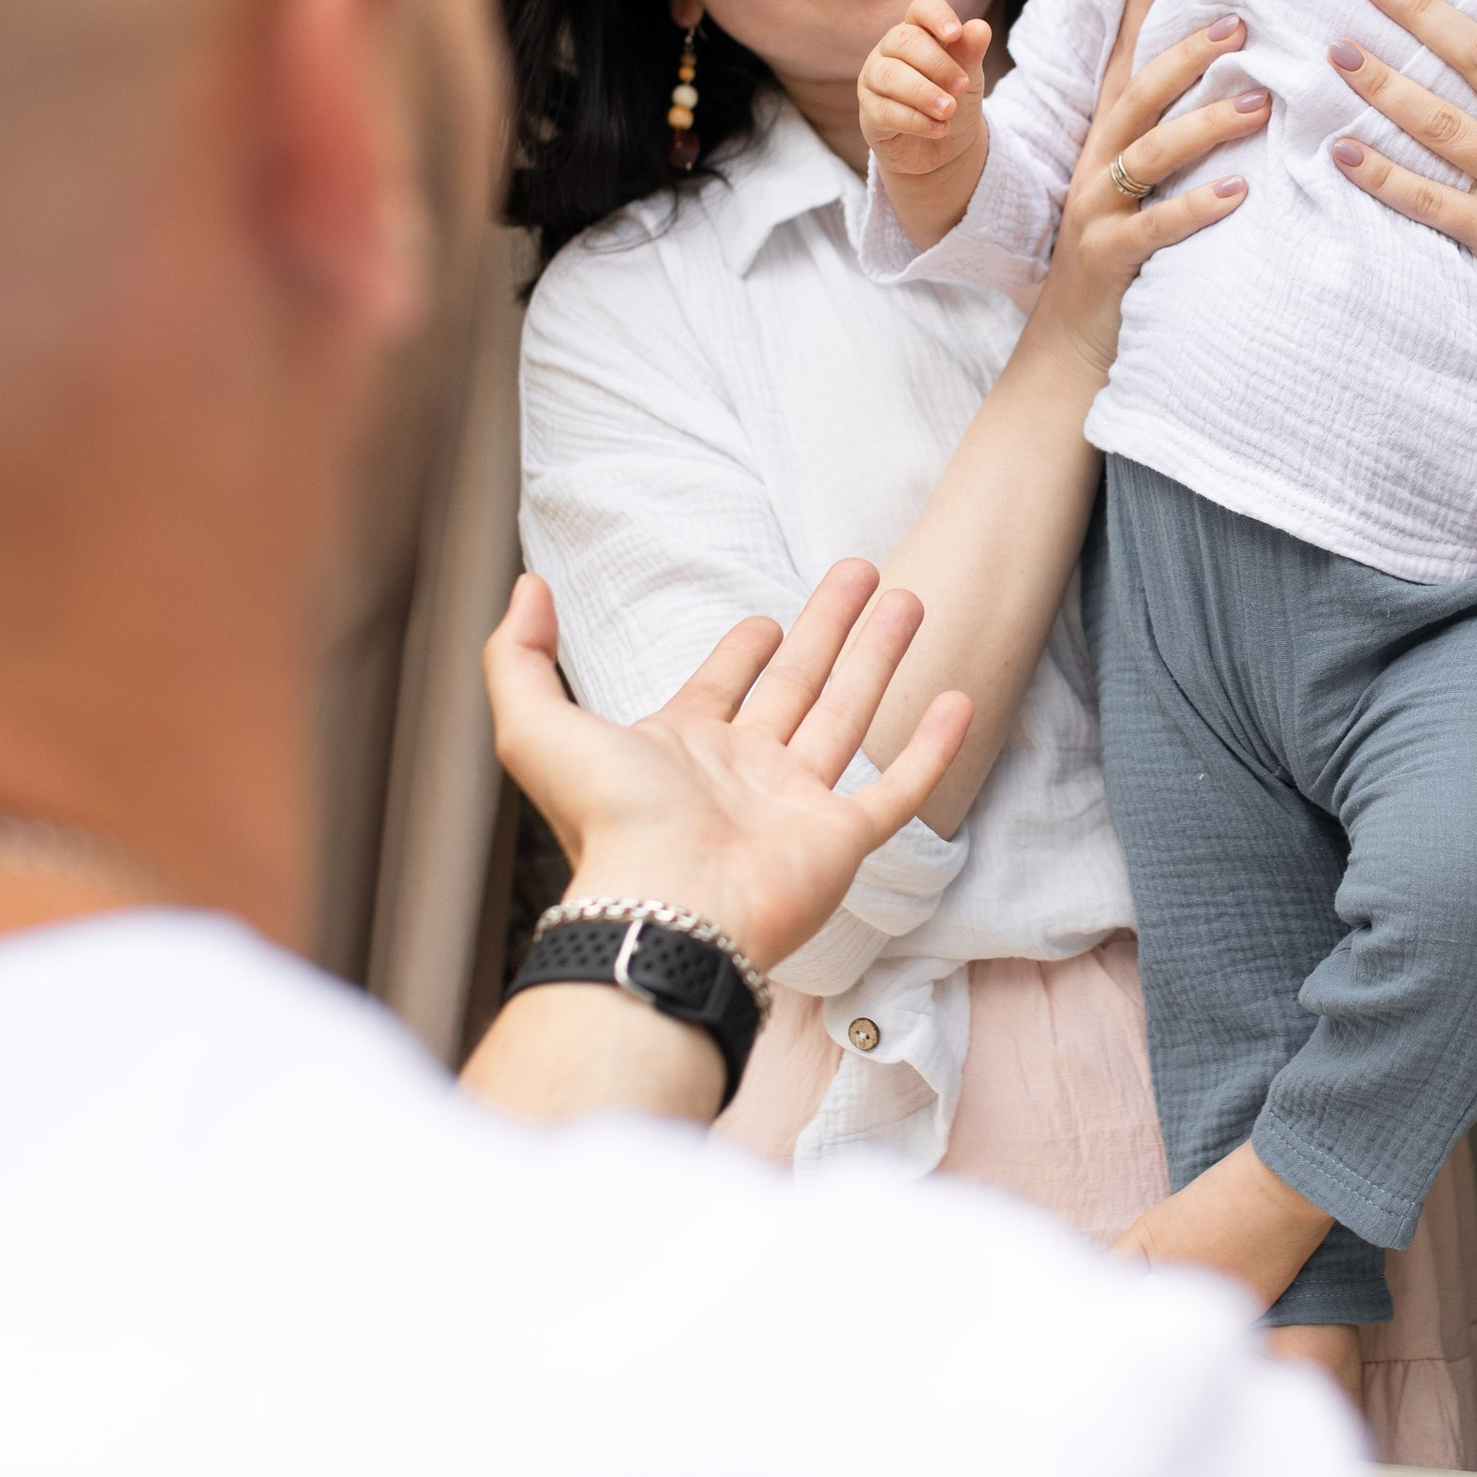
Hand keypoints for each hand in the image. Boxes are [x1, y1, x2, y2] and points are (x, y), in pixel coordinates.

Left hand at [480, 563, 971, 979]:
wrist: (667, 905)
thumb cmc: (607, 827)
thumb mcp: (535, 728)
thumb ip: (518, 656)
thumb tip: (528, 589)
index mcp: (682, 751)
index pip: (723, 689)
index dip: (743, 652)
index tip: (768, 619)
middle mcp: (744, 775)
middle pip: (798, 684)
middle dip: (830, 626)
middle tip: (861, 571)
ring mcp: (796, 808)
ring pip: (849, 716)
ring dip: (879, 657)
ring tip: (909, 598)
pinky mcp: (841, 841)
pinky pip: (897, 790)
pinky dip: (931, 748)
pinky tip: (958, 701)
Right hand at [859, 0, 993, 226]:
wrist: (944, 149)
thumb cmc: (953, 101)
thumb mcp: (968, 77)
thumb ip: (971, 53)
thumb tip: (979, 27)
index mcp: (918, 31)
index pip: (921, 8)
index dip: (937, 16)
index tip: (954, 34)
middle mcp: (890, 50)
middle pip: (904, 41)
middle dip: (937, 63)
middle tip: (962, 86)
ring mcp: (874, 79)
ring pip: (889, 76)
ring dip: (923, 93)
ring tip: (949, 110)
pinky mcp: (869, 112)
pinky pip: (884, 111)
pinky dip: (915, 120)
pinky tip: (938, 128)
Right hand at [1031, 0, 1262, 373]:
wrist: (1068, 350)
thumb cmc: (1118, 262)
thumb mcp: (1135, 192)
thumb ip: (1166, 143)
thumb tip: (1236, 89)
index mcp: (1103, 143)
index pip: (1121, 58)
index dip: (1143, 3)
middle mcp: (1095, 167)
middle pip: (1137, 94)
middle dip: (1186, 54)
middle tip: (1241, 25)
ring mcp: (1096, 212)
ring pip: (1148, 153)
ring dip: (1206, 124)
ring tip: (1259, 103)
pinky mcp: (1110, 259)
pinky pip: (1155, 226)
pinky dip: (1197, 207)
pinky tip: (1239, 194)